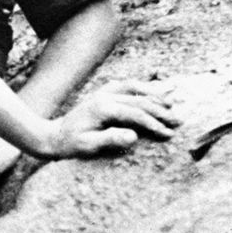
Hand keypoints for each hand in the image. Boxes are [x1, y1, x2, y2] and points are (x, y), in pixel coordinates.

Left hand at [34, 79, 180, 160]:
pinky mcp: (103, 93)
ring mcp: (104, 92)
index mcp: (103, 108)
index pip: (136, 114)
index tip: (168, 134)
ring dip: (155, 96)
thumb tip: (133, 136)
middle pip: (140, 100)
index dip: (154, 124)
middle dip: (161, 111)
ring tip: (173, 104)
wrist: (53, 136)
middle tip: (178, 122)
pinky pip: (127, 85)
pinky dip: (142, 87)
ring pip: (136, 88)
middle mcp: (105, 96)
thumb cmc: (70, 145)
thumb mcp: (88, 146)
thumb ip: (109, 140)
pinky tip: (154, 91)